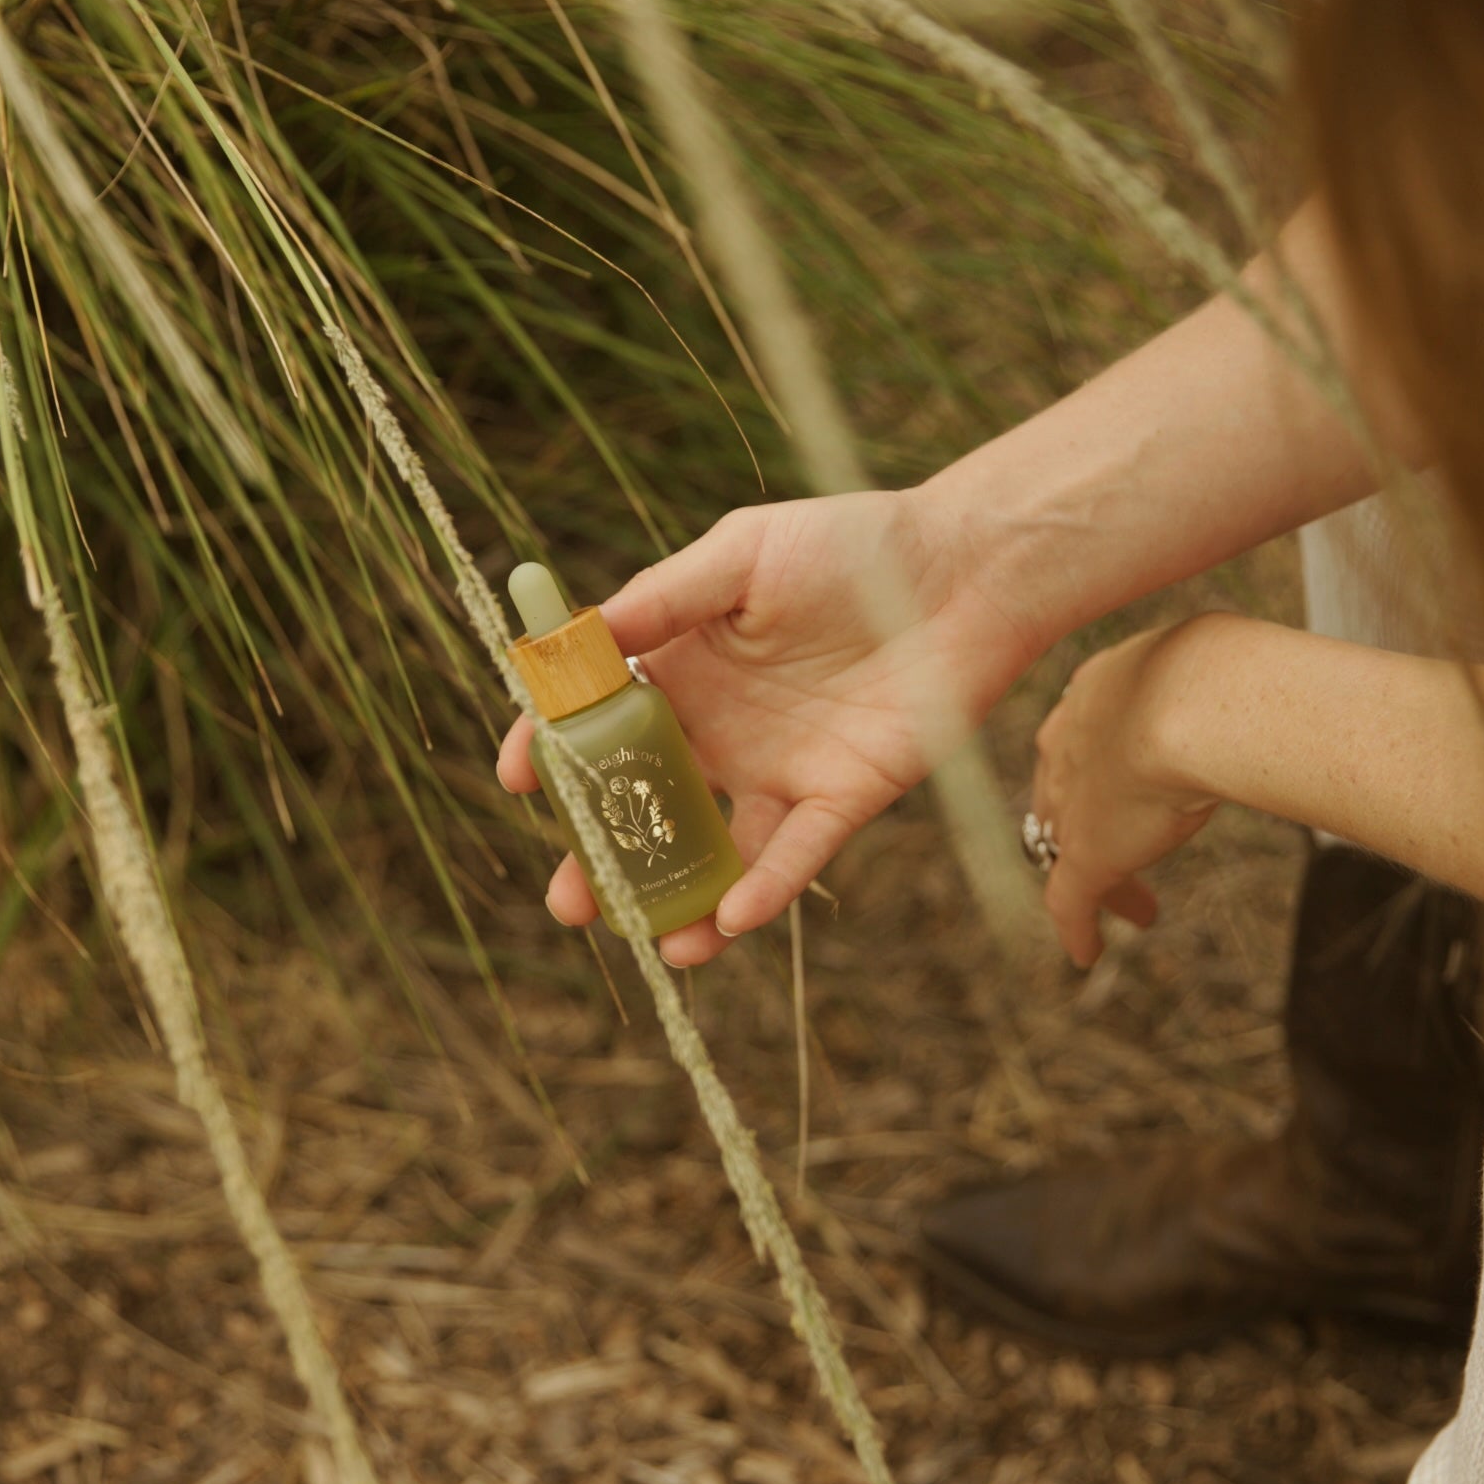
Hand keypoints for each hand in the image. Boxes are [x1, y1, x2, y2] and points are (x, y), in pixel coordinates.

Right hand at [496, 486, 1040, 966]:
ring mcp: (780, 771)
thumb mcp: (743, 554)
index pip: (600, 721)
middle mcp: (722, 730)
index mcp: (684, 668)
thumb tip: (582, 638)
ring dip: (682, 900)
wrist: (964, 570)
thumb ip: (664, 598)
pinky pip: (797, 855)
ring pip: (718, 851)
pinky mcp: (843, 798)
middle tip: (570, 904)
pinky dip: (765, 889)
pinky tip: (731, 920)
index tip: (519, 780)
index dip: (555, 752)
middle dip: (606, 859)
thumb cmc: (851, 544)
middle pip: (646, 807)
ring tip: (654, 939)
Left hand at [1031, 623, 1219, 966]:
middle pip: (1068, 792)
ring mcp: (1072, 799)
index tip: (1132, 783)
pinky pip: (1067, 901)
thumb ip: (1237, 687)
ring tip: (1138, 908)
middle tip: (1119, 848)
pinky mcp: (1083, 854)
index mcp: (1097, 689)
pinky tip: (1087, 954)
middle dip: (1091, 820)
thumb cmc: (1229, 673)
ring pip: (1070, 847)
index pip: (1088, 735)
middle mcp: (1069, 740)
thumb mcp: (1223, 669)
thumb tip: (1295, 689)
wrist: (1198, 698)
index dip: (1106, 764)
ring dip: (1104, 880)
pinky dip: (1077, 929)